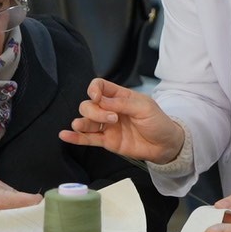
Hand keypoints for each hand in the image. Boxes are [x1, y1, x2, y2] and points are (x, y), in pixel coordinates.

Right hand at [0, 178, 41, 231]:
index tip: (45, 202)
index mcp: (4, 201)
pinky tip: (21, 231)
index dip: (42, 202)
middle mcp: (3, 219)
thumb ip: (14, 193)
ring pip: (23, 231)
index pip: (34, 203)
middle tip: (43, 214)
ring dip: (30, 227)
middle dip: (39, 217)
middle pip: (31, 220)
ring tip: (33, 223)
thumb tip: (31, 201)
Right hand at [58, 78, 184, 164]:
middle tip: (112, 118)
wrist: (165, 145)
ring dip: (82, 122)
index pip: (99, 86)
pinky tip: (65, 135)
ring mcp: (107, 126)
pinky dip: (75, 137)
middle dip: (94, 111)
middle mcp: (110, 109)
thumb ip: (122, 103)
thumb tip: (100, 100)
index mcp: (120, 96)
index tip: (96, 97)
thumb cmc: (158, 122)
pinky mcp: (107, 141)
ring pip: (86, 121)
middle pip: (89, 105)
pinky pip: (88, 138)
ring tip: (83, 126)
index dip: (94, 89)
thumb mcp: (144, 108)